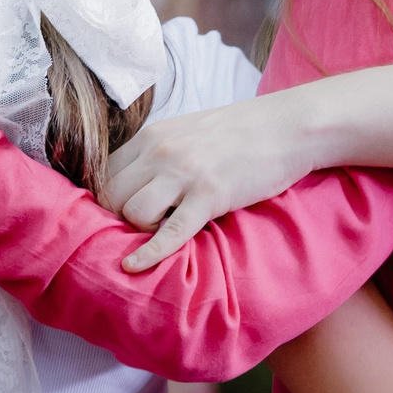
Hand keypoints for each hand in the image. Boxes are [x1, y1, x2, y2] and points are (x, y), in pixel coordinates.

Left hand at [102, 86, 325, 271]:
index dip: (108, 198)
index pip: (104, 172)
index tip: (122, 213)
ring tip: (164, 226)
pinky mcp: (210, 195)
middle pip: (110, 195)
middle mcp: (161, 151)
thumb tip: (138, 180)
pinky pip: (170, 232)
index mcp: (152, 136)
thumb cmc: (241, 132)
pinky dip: (149, 253)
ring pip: (131, 212)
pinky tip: (134, 266)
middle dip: (117, 217)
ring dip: (141, 229)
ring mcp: (185, 173)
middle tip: (140, 226)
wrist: (288, 126)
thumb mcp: (188, 131)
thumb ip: (160, 152)